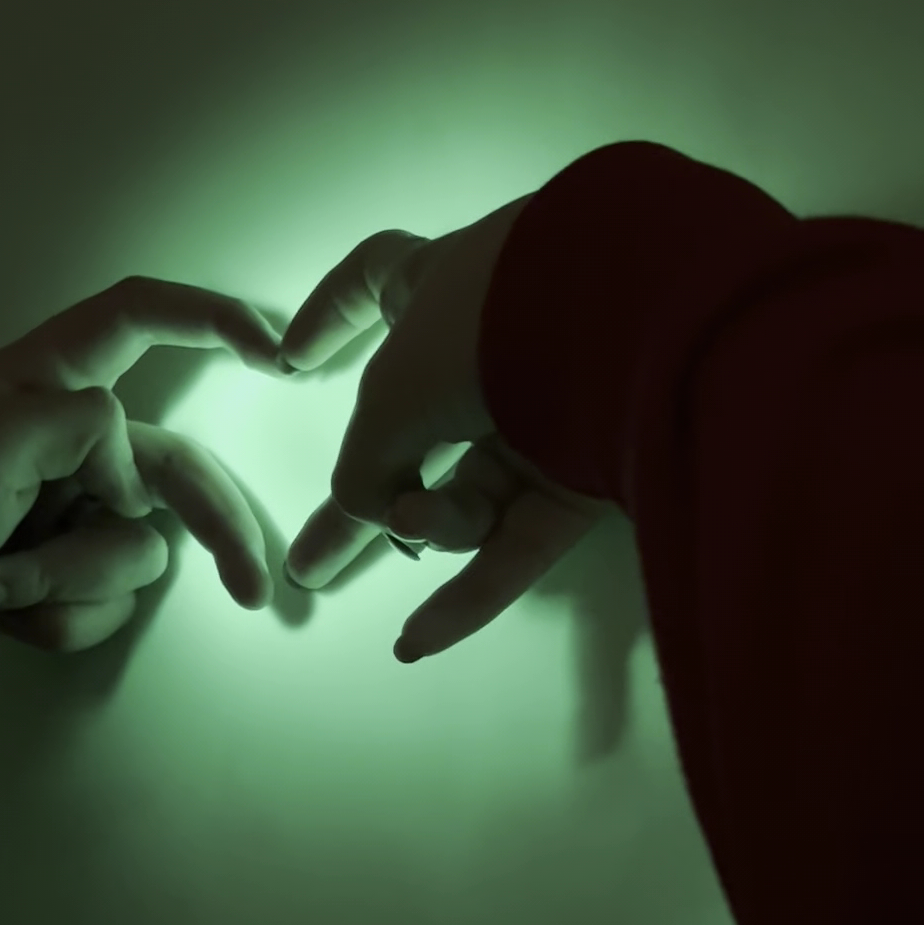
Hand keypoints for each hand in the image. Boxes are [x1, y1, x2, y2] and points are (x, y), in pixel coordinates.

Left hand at [0, 277, 289, 706]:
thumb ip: (89, 424)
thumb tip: (129, 474)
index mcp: (36, 386)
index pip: (136, 321)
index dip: (210, 321)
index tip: (278, 351)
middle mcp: (54, 443)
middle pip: (171, 465)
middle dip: (209, 525)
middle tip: (251, 583)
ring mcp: (53, 514)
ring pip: (138, 545)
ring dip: (75, 580)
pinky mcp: (47, 577)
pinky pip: (106, 599)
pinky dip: (62, 616)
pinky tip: (1, 613)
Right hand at [282, 196, 608, 660]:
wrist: (637, 327)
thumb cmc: (495, 326)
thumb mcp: (394, 392)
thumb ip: (363, 459)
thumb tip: (367, 512)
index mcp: (449, 283)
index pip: (375, 283)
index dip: (328, 316)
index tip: (288, 363)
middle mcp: (501, 342)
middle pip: (415, 433)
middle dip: (363, 502)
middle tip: (311, 565)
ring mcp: (553, 410)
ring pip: (473, 492)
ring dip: (433, 522)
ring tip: (410, 523)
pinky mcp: (596, 475)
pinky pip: (524, 543)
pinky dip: (474, 592)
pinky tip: (418, 641)